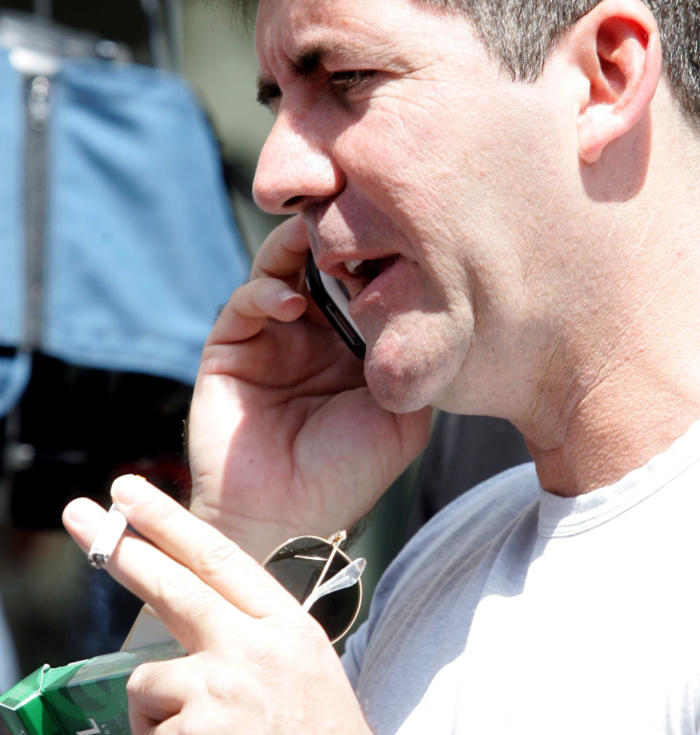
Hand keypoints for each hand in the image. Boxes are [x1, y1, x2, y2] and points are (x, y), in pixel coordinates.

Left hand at [62, 478, 436, 734]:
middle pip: (171, 585)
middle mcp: (254, 647)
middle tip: (82, 517)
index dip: (168, 521)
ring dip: (157, 722)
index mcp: (288, 628)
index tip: (131, 495)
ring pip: (147, 682)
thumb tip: (197, 635)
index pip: (218, 558)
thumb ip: (254, 645)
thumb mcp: (308, 676)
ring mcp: (223, 688)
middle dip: (121, 548)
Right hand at [188, 217, 430, 557]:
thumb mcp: (405, 417)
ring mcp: (268, 339)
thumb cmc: (350, 475)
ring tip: (323, 244)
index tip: (398, 232)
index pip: (360, 280)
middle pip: (318, 262)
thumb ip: (416, 364)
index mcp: (351, 345)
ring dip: (297, 247)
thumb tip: (435, 309)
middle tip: (355, 214)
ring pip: (278, 268)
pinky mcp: (229, 350)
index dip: (375, 253)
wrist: (291, 520)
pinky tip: (292, 302)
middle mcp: (309, 334)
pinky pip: (244, 303)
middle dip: (334, 234)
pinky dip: (265, 291)